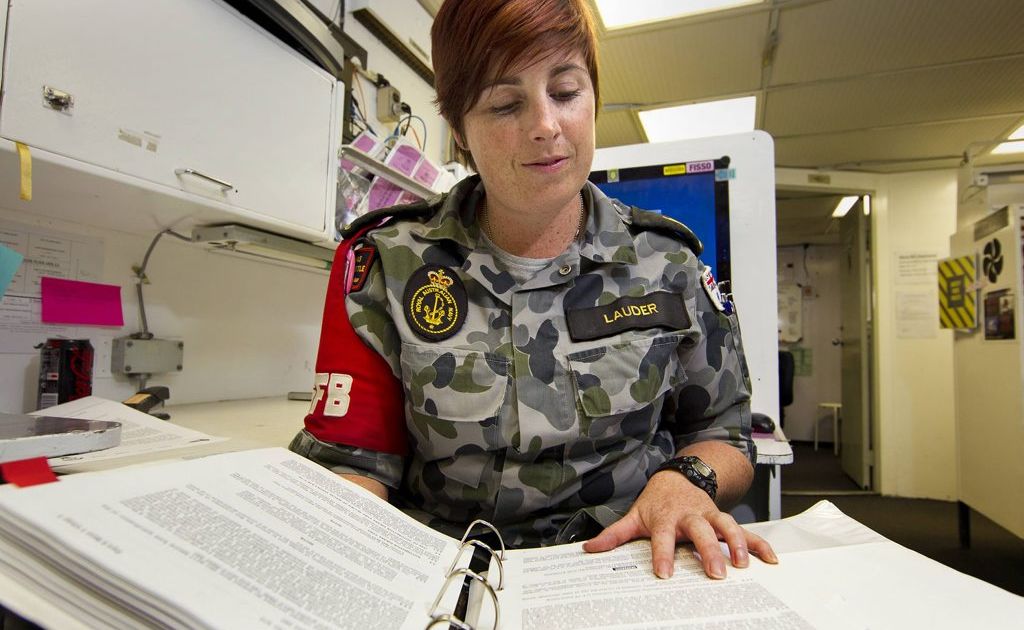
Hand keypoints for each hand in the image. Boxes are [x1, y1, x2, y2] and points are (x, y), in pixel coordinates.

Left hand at [582, 471, 777, 578]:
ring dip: (736, 544)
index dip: (662, 555)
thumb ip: (614, 535)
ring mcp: (710, 516)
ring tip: (743, 565)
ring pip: (726, 527)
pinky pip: (746, 531)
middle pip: (700, 532)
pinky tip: (770, 559)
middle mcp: (690, 516)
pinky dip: (759, 544)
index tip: (664, 573)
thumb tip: (589, 550)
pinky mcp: (724, 520)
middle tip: (715, 573)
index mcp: (666, 518)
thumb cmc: (656, 501)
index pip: (662, 537)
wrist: (680, 476)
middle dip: (708, 552)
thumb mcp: (634, 515)